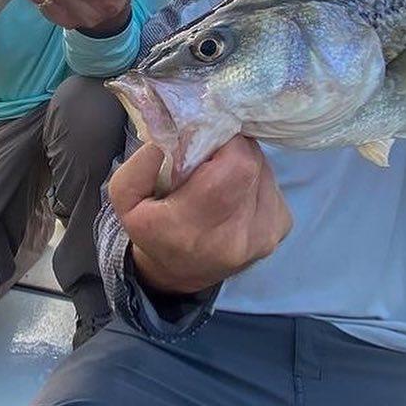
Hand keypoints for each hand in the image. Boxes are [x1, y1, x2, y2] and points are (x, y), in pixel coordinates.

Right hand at [108, 137, 291, 295]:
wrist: (178, 273)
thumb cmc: (152, 229)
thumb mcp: (125, 198)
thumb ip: (142, 164)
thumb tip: (177, 132)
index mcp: (192, 227)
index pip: (235, 166)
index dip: (224, 140)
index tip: (204, 137)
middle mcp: (236, 237)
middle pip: (251, 162)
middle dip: (231, 147)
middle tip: (209, 152)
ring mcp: (264, 235)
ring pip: (264, 168)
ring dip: (243, 161)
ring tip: (219, 174)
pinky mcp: (279, 230)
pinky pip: (272, 183)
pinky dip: (255, 177)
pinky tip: (235, 190)